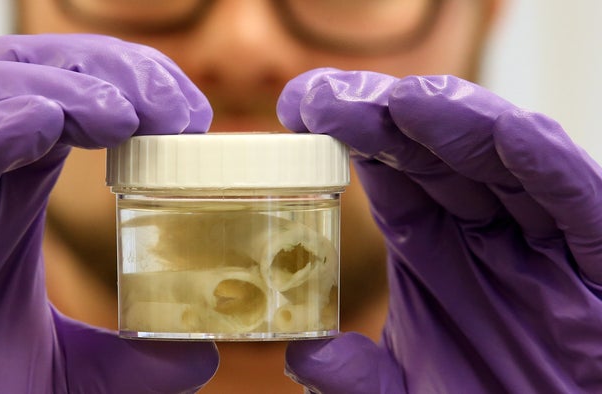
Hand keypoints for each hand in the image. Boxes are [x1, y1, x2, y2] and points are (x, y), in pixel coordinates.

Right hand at [0, 34, 217, 392]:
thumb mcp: (67, 374)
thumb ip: (133, 360)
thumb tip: (201, 349)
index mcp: (6, 192)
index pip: (63, 99)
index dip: (126, 87)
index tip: (190, 115)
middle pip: (21, 74)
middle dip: (100, 72)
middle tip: (170, 107)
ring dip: (50, 89)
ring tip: (122, 114)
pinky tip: (41, 122)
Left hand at [277, 69, 601, 392]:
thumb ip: (357, 379)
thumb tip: (305, 352)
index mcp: (434, 247)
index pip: (389, 175)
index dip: (350, 136)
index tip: (299, 107)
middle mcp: (482, 231)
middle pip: (434, 155)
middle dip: (386, 118)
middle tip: (332, 97)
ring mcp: (540, 238)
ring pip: (501, 160)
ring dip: (458, 123)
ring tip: (405, 101)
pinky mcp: (598, 257)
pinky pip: (574, 200)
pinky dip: (545, 164)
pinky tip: (507, 133)